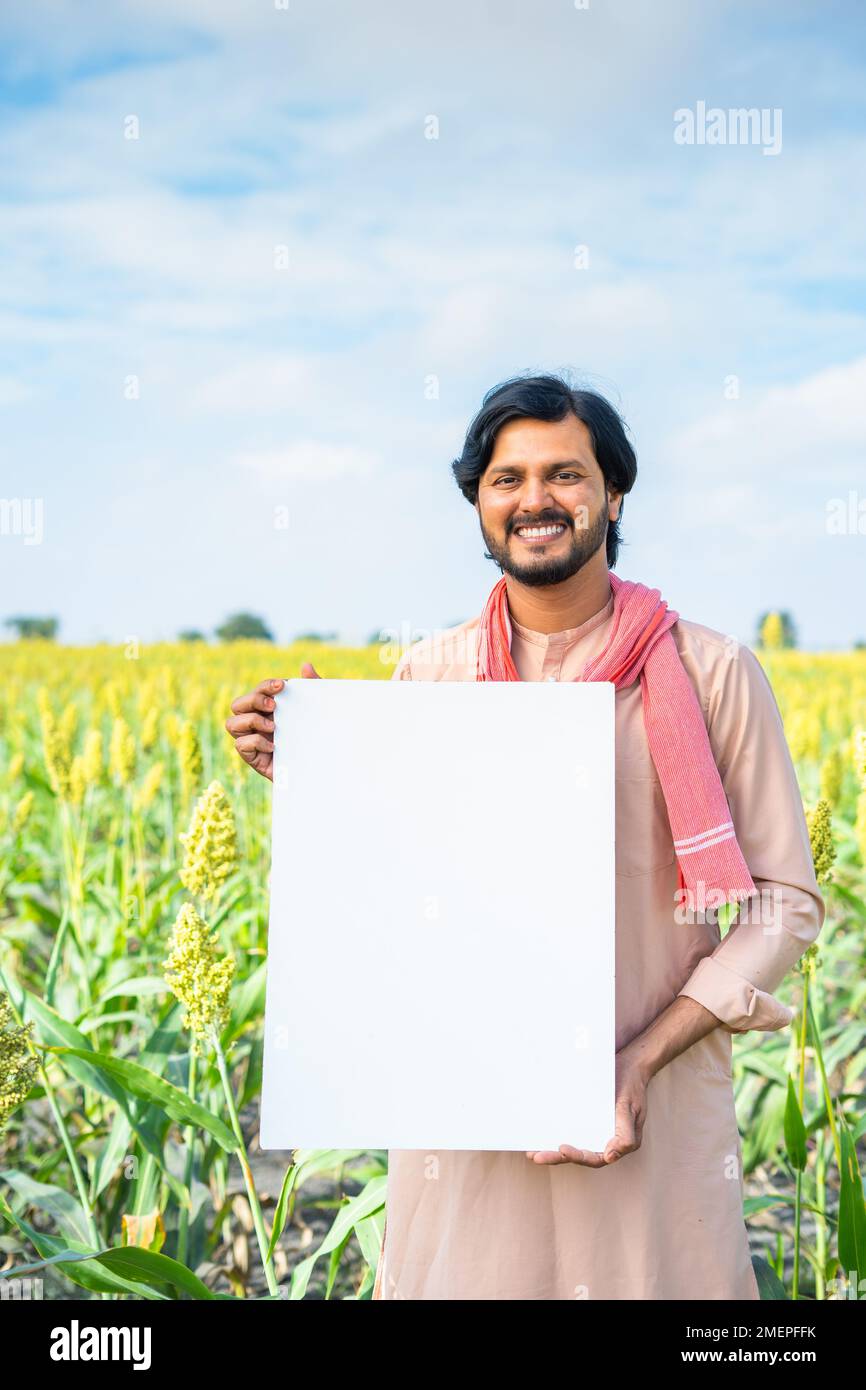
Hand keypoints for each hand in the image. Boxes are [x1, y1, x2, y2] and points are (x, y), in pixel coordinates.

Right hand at [224, 665, 320, 780]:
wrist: (319, 767)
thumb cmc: (316, 735)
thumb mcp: (319, 710)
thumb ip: (314, 687)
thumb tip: (306, 666)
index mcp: (267, 708)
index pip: (257, 691)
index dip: (265, 686)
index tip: (282, 685)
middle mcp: (255, 722)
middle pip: (238, 704)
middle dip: (254, 700)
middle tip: (274, 706)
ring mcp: (252, 740)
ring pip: (231, 723)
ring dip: (251, 720)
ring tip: (274, 727)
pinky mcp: (253, 757)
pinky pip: (240, 745)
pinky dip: (255, 742)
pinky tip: (274, 745)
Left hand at [525, 1046, 648, 1167]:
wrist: (629, 1065)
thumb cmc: (631, 1087)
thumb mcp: (631, 1109)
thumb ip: (625, 1135)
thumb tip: (610, 1157)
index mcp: (616, 1144)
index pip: (594, 1157)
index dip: (577, 1156)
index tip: (562, 1149)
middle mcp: (602, 1140)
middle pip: (577, 1154)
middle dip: (556, 1157)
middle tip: (536, 1156)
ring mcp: (592, 1129)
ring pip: (570, 1143)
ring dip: (551, 1149)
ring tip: (532, 1151)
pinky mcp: (584, 1117)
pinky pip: (568, 1127)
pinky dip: (554, 1132)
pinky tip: (539, 1131)